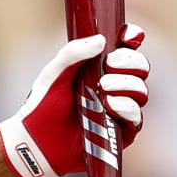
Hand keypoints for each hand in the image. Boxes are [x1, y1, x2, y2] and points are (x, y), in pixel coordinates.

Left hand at [0, 24, 149, 176]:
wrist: (35, 140)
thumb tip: (101, 40)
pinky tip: (111, 104)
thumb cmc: (43, 105)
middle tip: (110, 64)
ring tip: (104, 87)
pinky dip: (126, 107)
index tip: (127, 36)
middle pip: (140, 67)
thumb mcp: (54, 74)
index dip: (132, 38)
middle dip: (131, 62)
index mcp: (100, 67)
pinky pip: (136, 117)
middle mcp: (115, 86)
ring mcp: (120, 109)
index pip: (126, 48)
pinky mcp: (121, 132)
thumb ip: (72, 54)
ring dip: (127, 84)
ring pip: (141, 91)